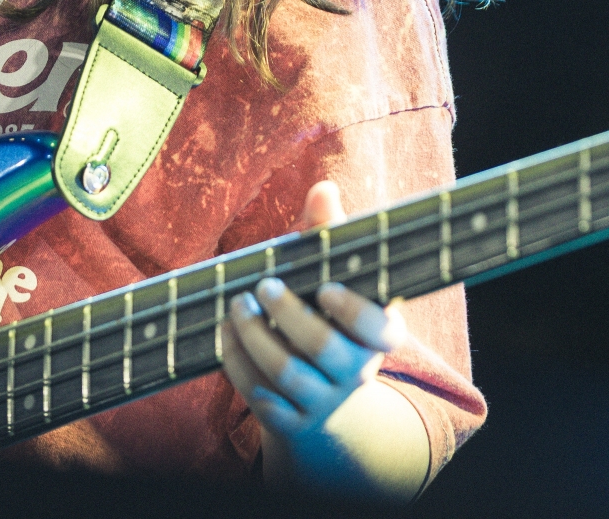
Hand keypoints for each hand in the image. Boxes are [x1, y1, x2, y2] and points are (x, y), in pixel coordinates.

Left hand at [219, 181, 429, 497]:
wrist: (323, 395)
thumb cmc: (328, 314)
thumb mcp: (336, 275)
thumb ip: (329, 234)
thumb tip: (323, 189)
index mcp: (378, 333)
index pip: (381, 330)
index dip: (355, 312)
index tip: (324, 288)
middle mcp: (355, 370)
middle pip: (324, 348)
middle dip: (289, 315)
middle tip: (264, 285)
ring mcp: (323, 399)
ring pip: (287, 373)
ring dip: (255, 336)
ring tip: (236, 304)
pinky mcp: (290, 419)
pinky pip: (260, 396)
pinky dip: (238, 363)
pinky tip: (226, 333)